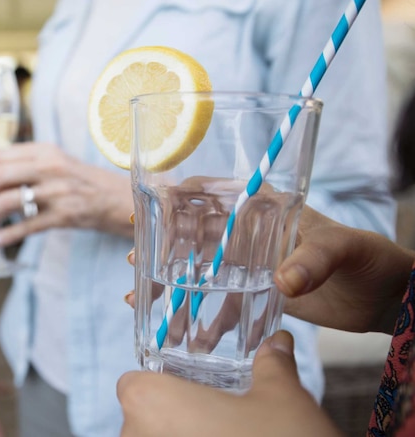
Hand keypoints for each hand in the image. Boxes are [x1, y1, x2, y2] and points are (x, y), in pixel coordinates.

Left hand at [0, 143, 133, 246]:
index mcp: (44, 151)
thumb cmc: (77, 181)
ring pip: (11, 199)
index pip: (0, 155)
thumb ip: (21, 164)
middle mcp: (50, 167)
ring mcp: (58, 191)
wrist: (116, 198)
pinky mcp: (65, 215)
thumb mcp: (52, 162)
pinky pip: (29, 226)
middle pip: (0, 174)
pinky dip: (8, 234)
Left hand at [117, 331, 340, 436]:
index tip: (190, 391)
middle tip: (218, 420)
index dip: (160, 386)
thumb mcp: (282, 398)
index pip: (133, 386)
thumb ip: (272, 365)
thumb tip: (278, 343)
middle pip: (142, 422)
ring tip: (225, 436)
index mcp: (148, 402)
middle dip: (175, 421)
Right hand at [125, 206, 413, 333]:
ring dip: (175, 284)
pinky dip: (205, 319)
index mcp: (269, 209)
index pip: (217, 194)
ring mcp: (255, 265)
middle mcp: (254, 234)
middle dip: (165, 246)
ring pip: (205, 271)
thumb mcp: (345, 249)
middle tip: (136, 260)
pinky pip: (226, 304)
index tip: (150, 211)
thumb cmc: (371, 259)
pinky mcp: (262, 294)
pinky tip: (185, 333)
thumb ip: (313, 259)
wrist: (389, 297)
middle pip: (199, 235)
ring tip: (142, 297)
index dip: (181, 199)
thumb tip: (282, 281)